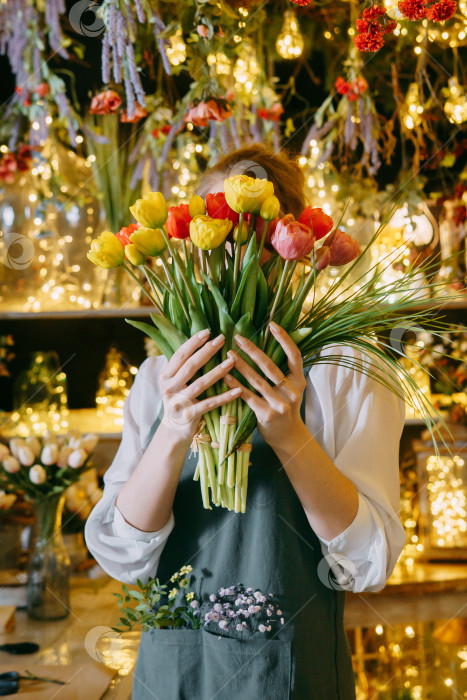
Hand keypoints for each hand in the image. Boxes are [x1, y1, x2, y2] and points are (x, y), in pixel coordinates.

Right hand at [159, 329, 241, 443]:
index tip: (208, 331)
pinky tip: (238, 390)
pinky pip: (209, 404)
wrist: (172, 432)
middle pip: (190, 366)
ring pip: (201, 384)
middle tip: (222, 339)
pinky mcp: (189, 415)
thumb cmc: (179, 402)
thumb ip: (184, 368)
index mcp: (165, 376)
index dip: (193, 342)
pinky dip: (225, 397)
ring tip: (232, 361)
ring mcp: (178, 402)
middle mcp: (169, 387)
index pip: (180, 355)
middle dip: (207, 351)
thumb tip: (201, 344)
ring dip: (218, 371)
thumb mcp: (175, 383)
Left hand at [223, 321, 306, 449]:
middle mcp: (292, 391)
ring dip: (240, 365)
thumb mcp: (292, 388)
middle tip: (237, 337)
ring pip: (257, 380)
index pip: (294, 355)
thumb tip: (266, 345)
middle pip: (270, 366)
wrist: (288, 436)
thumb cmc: (285, 407)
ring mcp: (280, 404)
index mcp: (299, 380)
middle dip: (253, 350)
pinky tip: (224, 376)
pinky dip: (235, 386)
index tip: (272, 325)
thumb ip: (283, 372)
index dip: (284, 339)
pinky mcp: (266, 414)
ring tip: (228, 353)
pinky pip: (248, 396)